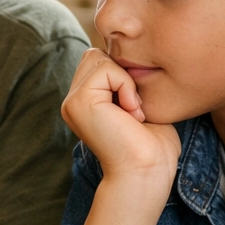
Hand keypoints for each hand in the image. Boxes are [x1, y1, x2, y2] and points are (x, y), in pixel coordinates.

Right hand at [61, 50, 180, 192]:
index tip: (137, 107)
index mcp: (83, 103)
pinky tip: (131, 112)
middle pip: (94, 54)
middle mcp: (72, 102)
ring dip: (124, 79)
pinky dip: (125, 85)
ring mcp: (72, 102)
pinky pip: (106, 68)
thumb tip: (126, 53)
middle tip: (134, 107)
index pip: (97, 61)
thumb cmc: (152, 144)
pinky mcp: (78, 102)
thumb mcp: (137, 103)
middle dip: (120, 72)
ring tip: (133, 110)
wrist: (146, 170)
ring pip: (98, 57)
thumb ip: (125, 81)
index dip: (122, 73)